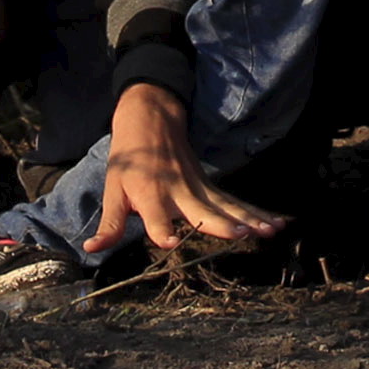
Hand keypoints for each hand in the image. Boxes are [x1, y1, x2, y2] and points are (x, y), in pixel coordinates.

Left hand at [83, 84, 287, 255]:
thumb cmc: (129, 159)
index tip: (171, 241)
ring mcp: (198, 188)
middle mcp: (178, 192)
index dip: (162, 231)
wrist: (151, 118)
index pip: (156, 218)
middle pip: (204, 212)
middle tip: (244, 234)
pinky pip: (234, 202)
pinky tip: (276, 222)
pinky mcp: (209, 186)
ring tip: (271, 230)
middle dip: (225, 224)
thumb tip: (91, 250)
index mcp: (150, 195)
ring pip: (228, 206)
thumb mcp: (113, 190)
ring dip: (251, 218)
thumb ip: (110, 224)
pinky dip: (256, 211)